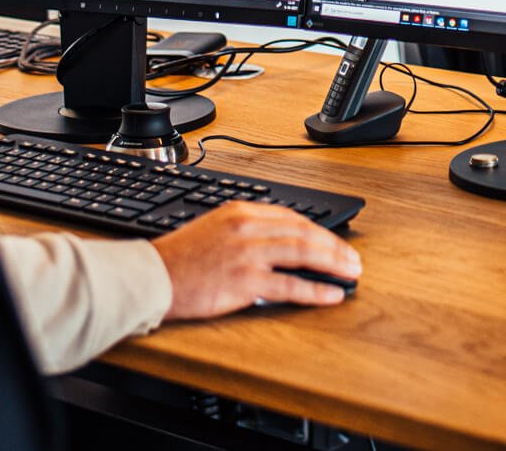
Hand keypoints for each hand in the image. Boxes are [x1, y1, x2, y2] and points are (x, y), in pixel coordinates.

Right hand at [150, 201, 361, 318]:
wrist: (152, 277)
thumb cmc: (179, 259)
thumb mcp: (213, 228)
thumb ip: (245, 229)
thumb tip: (278, 241)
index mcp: (240, 211)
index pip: (292, 217)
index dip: (320, 231)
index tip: (335, 242)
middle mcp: (247, 227)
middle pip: (304, 232)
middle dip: (334, 246)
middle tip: (353, 259)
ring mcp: (247, 254)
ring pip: (303, 253)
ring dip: (333, 263)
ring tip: (351, 273)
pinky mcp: (244, 281)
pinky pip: (290, 284)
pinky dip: (315, 289)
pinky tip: (331, 294)